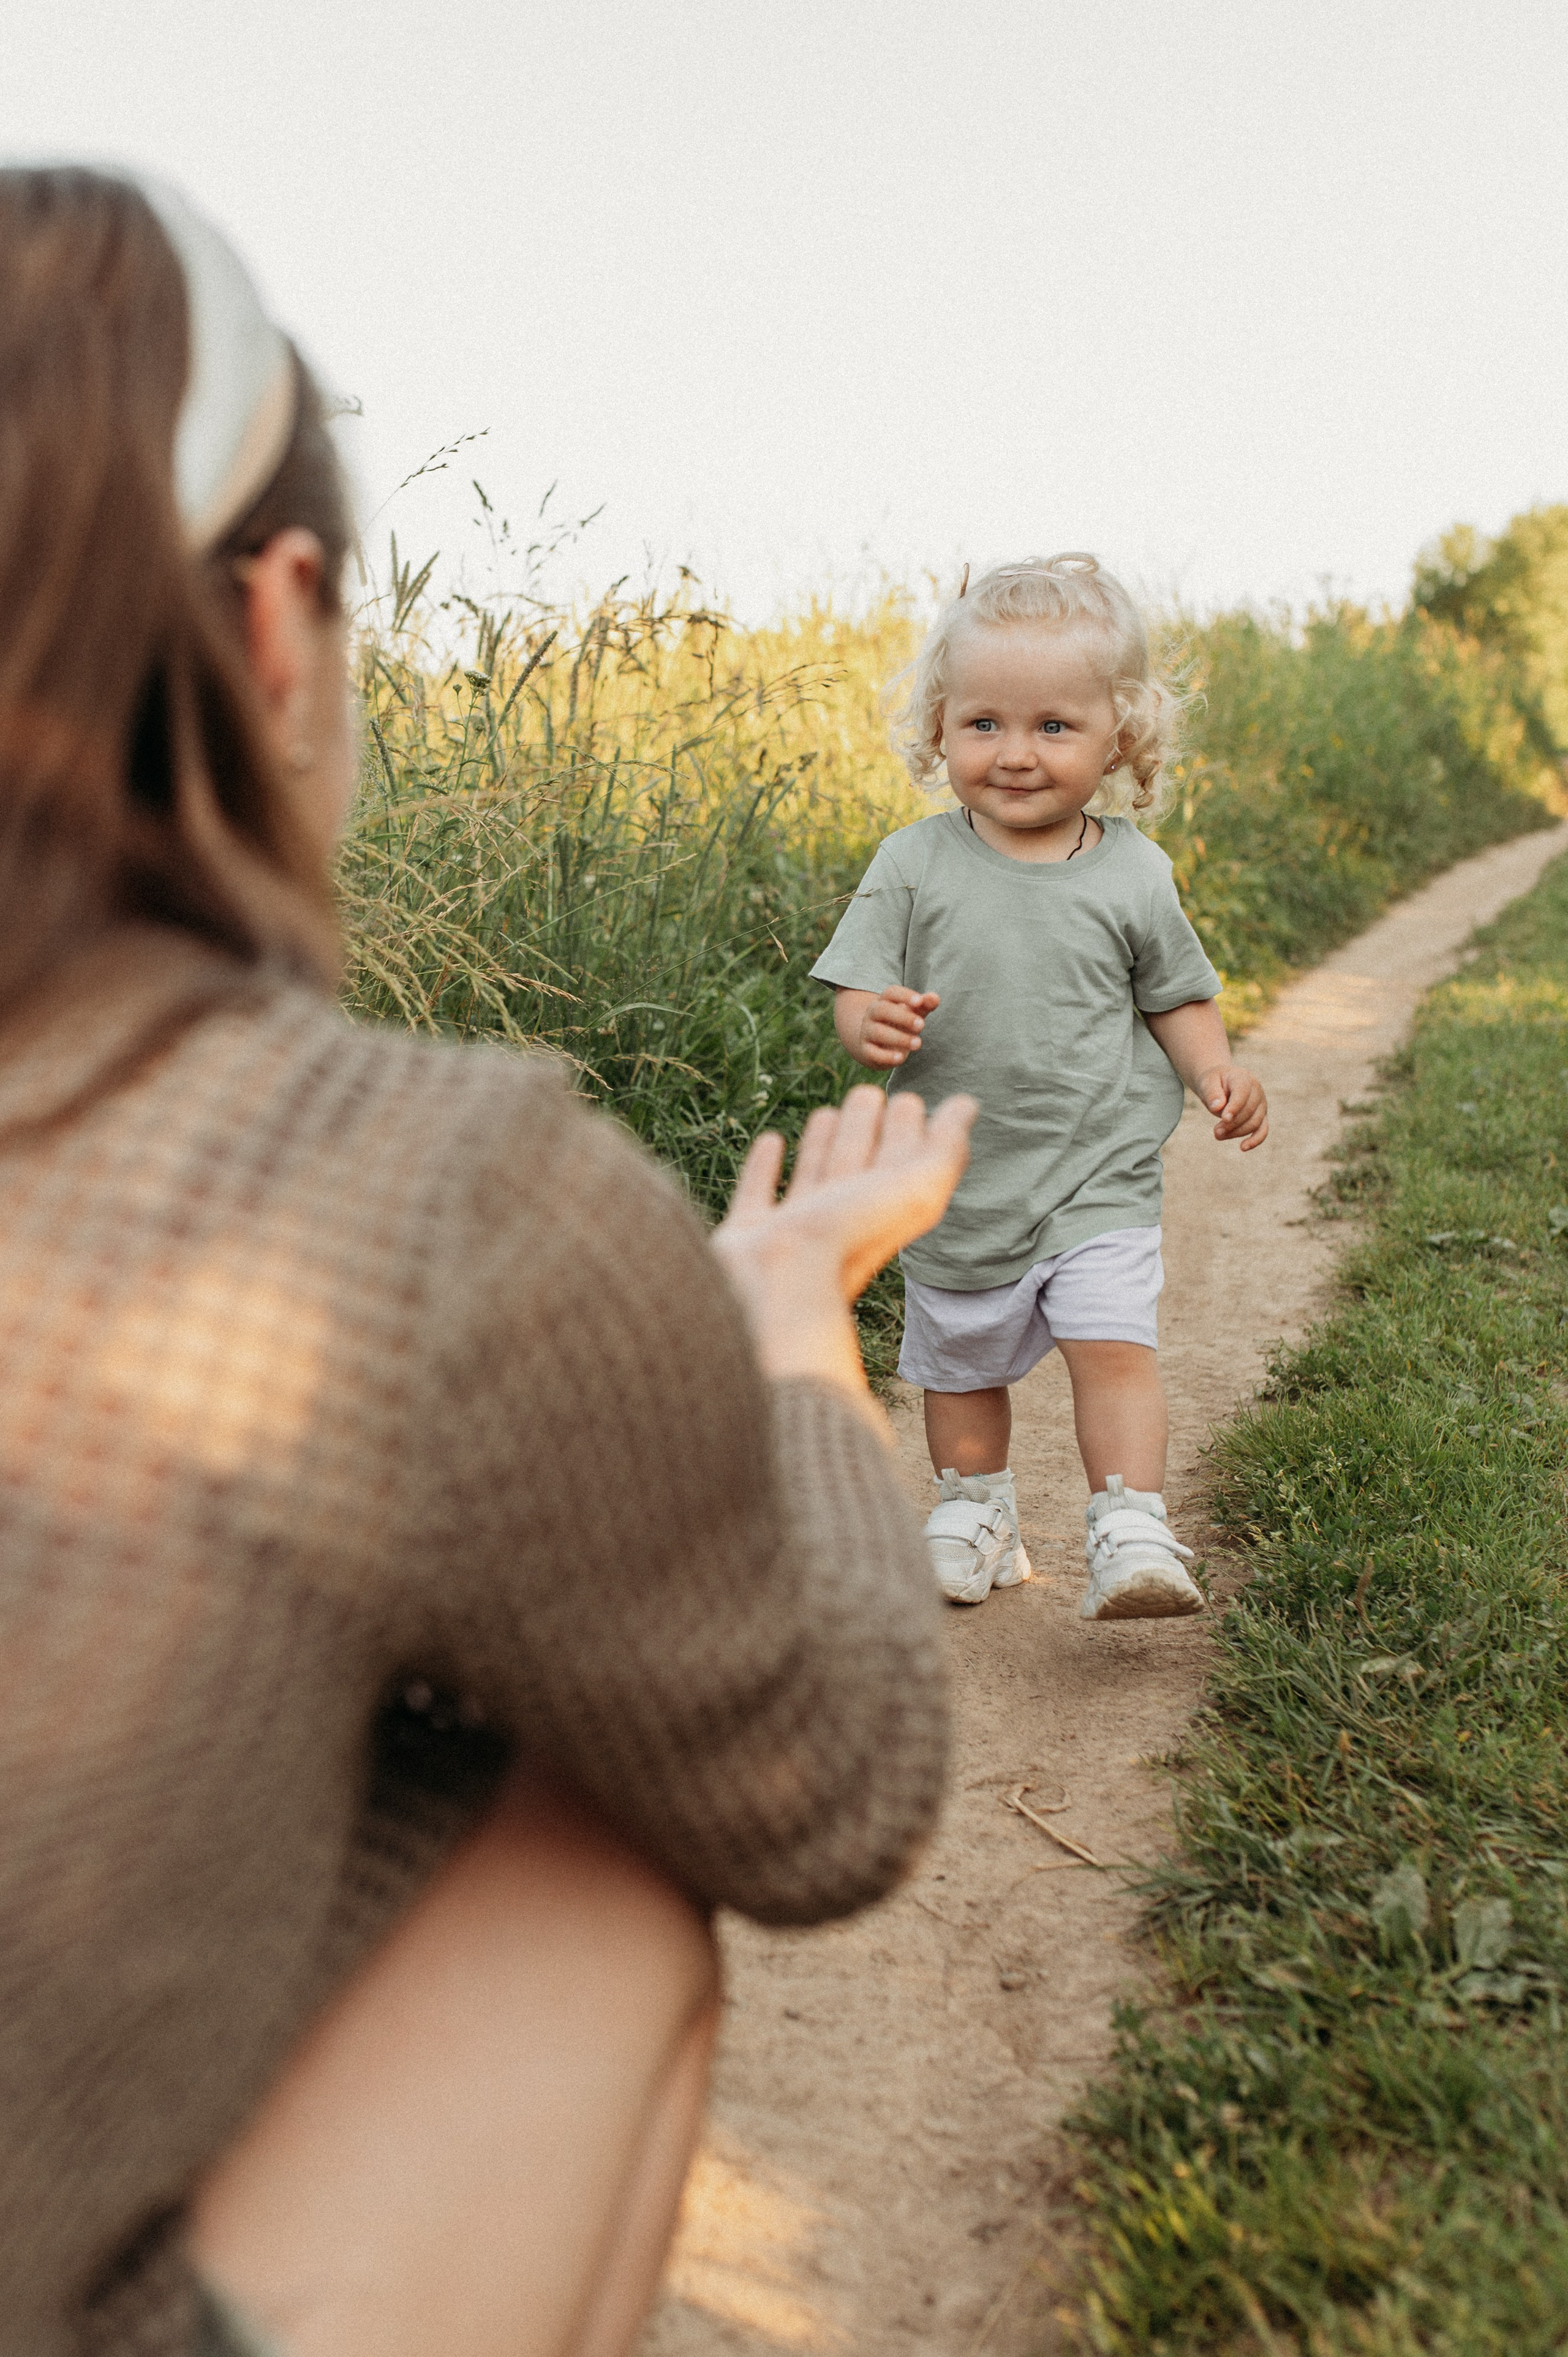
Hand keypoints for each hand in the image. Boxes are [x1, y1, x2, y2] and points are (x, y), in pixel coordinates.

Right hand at [713, 1087, 976, 1399]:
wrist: (780, 1287)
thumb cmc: (852, 1239)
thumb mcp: (919, 1189)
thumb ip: (947, 1148)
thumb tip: (969, 1104)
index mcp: (883, 1208)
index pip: (900, 1159)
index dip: (909, 1129)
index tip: (911, 1099)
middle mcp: (842, 1218)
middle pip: (858, 1163)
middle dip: (866, 1128)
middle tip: (868, 1092)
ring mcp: (793, 1228)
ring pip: (814, 1175)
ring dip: (823, 1144)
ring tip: (829, 1112)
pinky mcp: (749, 1232)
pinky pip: (758, 1191)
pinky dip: (765, 1166)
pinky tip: (771, 1141)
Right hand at [839, 986, 939, 1069]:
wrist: (876, 1044)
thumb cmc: (899, 1023)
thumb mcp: (912, 1012)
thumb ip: (924, 1005)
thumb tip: (934, 998)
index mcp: (884, 1001)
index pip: (891, 993)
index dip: (904, 996)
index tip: (919, 1001)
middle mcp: (872, 1014)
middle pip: (882, 1010)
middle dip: (903, 1017)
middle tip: (921, 1025)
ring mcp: (867, 1032)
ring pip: (878, 1032)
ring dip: (899, 1038)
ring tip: (918, 1043)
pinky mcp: (866, 1051)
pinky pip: (873, 1053)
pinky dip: (886, 1056)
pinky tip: (900, 1058)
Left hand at [1195, 1063, 1267, 1150]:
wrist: (1220, 1082)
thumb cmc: (1213, 1082)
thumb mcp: (1207, 1083)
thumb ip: (1211, 1093)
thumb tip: (1217, 1107)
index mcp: (1243, 1078)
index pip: (1242, 1093)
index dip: (1235, 1107)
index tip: (1224, 1119)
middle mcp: (1256, 1090)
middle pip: (1249, 1111)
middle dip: (1232, 1124)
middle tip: (1215, 1131)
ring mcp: (1261, 1104)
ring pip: (1255, 1122)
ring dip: (1237, 1132)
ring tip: (1217, 1135)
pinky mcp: (1261, 1116)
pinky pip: (1262, 1130)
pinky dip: (1255, 1140)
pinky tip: (1243, 1148)